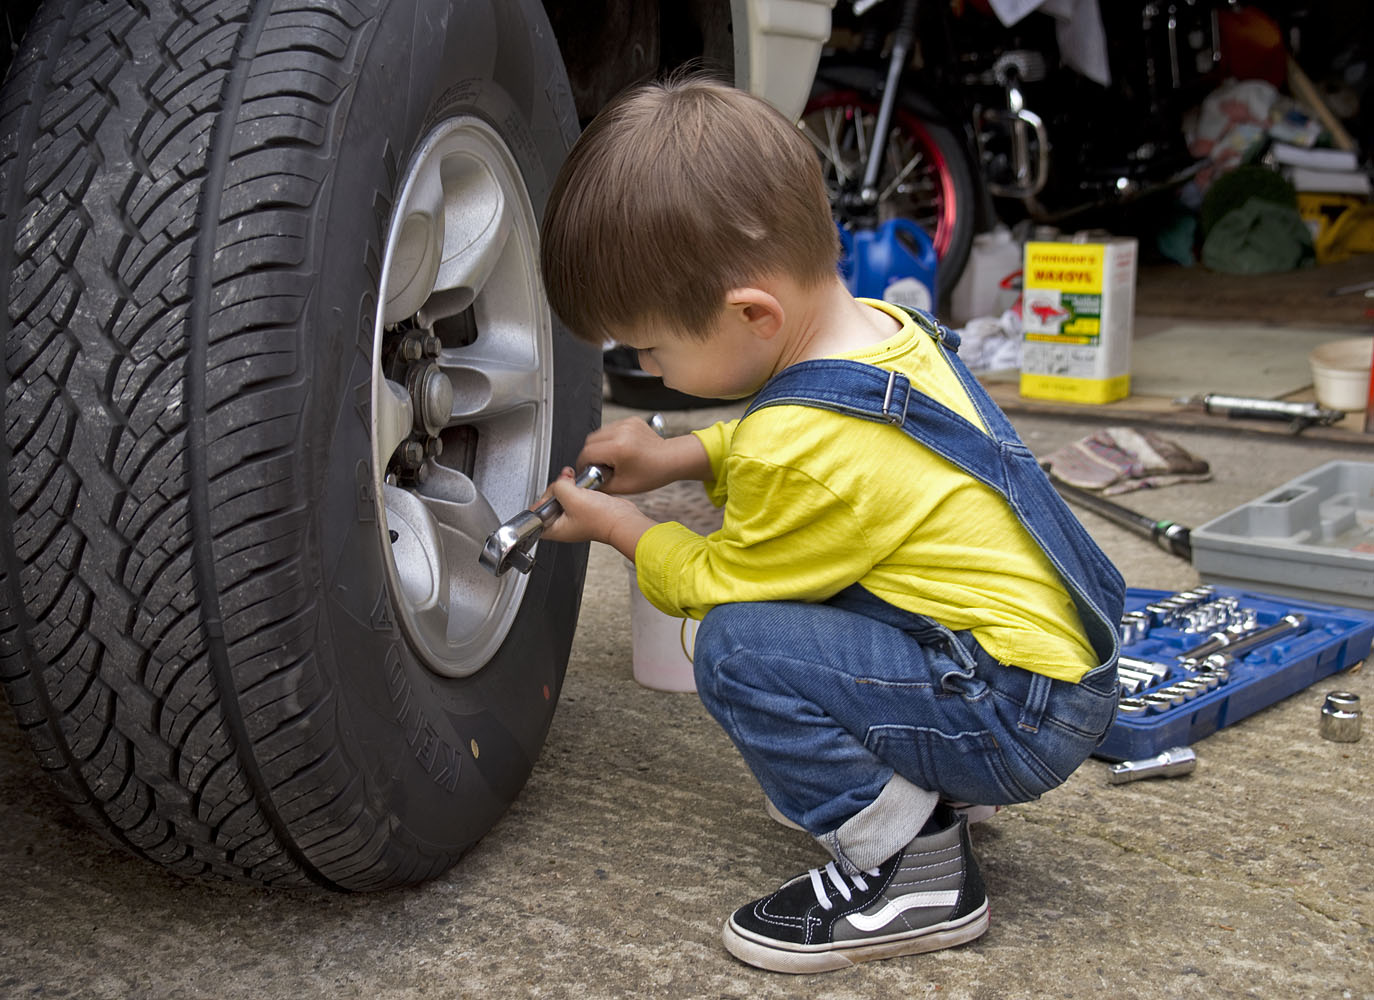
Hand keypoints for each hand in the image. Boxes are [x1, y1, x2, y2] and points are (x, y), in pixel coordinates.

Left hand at [536, 468, 655, 559]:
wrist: (623, 519)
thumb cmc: (602, 519)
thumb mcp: (572, 498)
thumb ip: (558, 486)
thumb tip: (560, 481)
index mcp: (554, 529)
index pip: (535, 514)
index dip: (540, 500)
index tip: (550, 492)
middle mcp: (562, 525)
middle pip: (547, 502)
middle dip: (555, 488)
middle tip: (564, 484)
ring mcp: (573, 516)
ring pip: (561, 496)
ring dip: (566, 485)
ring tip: (573, 480)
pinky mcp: (584, 509)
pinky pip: (574, 494)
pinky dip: (576, 486)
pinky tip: (582, 483)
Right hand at [575, 418, 710, 494]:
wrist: (672, 459)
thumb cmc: (652, 473)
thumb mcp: (623, 486)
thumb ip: (600, 485)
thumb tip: (585, 481)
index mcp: (618, 448)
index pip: (587, 453)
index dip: (583, 465)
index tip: (586, 472)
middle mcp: (621, 431)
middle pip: (589, 441)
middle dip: (589, 455)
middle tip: (598, 467)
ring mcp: (626, 423)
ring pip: (598, 433)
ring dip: (599, 446)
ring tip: (611, 459)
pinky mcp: (630, 420)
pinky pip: (610, 429)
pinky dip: (610, 439)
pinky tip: (620, 450)